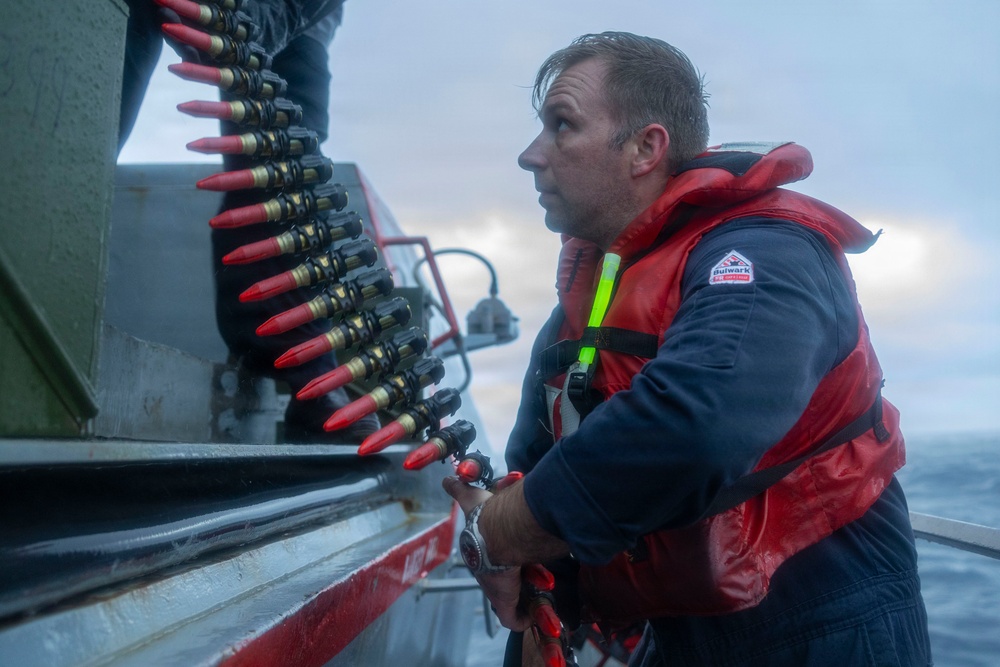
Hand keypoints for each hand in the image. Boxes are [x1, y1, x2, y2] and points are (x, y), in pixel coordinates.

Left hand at [442, 476, 532, 630]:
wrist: (497, 532)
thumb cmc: (487, 516)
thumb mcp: (472, 497)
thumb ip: (459, 489)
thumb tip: (446, 479)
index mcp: (481, 551)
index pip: (488, 559)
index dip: (497, 559)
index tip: (508, 557)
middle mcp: (487, 571)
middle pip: (501, 579)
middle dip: (516, 577)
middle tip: (533, 570)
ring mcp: (496, 589)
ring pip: (511, 598)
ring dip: (525, 595)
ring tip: (540, 587)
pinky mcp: (505, 602)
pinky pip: (514, 618)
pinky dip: (522, 618)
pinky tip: (533, 615)